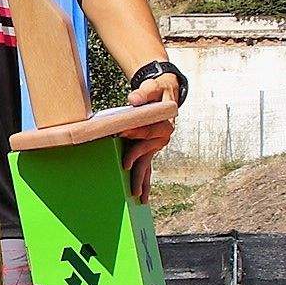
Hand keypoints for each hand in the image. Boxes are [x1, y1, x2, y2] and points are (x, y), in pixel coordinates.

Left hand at [118, 73, 179, 201]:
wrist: (164, 93)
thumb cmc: (156, 91)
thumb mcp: (152, 88)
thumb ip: (143, 94)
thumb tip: (133, 100)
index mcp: (164, 123)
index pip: (147, 130)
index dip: (135, 132)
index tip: (121, 133)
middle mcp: (163, 137)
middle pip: (147, 152)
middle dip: (136, 160)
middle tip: (126, 167)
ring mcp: (157, 145)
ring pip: (148, 165)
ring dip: (142, 181)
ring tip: (138, 196)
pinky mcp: (150, 150)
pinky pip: (147, 167)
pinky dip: (144, 181)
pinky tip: (142, 194)